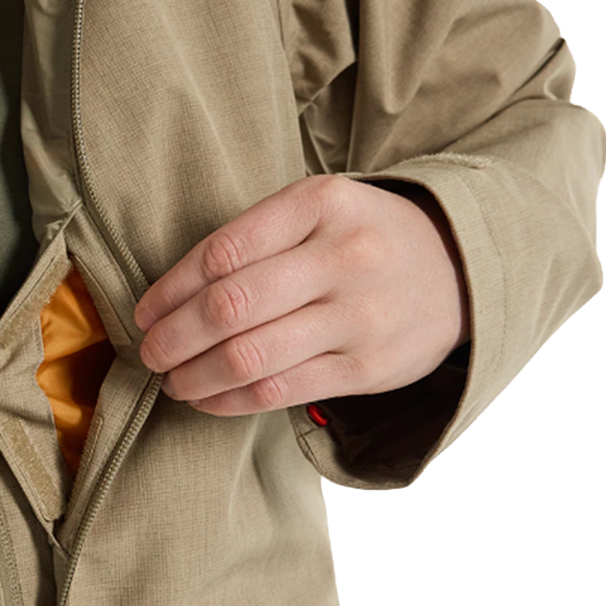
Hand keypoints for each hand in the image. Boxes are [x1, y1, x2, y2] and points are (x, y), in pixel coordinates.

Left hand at [131, 177, 469, 416]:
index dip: (170, 290)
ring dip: (193, 375)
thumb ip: (254, 239)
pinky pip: (279, 391)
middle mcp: (343, 257)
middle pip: (229, 306)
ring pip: (250, 356)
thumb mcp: (320, 210)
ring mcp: (359, 316)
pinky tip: (206, 399)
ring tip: (171, 380)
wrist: (461, 270)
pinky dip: (228, 401)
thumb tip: (169, 297)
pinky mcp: (367, 368)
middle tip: (148, 353)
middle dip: (172, 338)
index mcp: (321, 204)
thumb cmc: (365, 238)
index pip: (222, 252)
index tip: (144, 313)